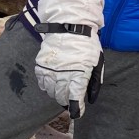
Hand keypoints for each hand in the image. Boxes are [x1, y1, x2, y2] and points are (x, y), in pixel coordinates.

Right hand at [34, 0, 104, 118]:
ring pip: (51, 92)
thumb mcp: (97, 62)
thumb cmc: (87, 44)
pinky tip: (53, 84)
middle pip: (61, 97)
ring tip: (62, 92)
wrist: (69, 25)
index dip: (76, 108)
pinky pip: (42, 83)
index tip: (77, 113)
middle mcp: (62, 74)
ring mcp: (50, 70)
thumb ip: (94, 82)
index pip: (74, 98)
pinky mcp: (41, 65)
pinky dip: (47, 86)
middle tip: (71, 102)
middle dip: (67, 102)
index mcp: (78, 74)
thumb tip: (90, 99)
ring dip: (57, 95)